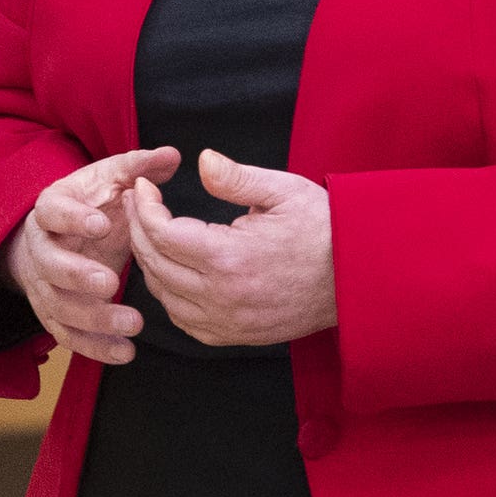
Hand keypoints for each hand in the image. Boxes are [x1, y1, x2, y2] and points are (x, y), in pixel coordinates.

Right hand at [0, 147, 180, 363]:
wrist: (57, 237)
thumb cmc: (90, 204)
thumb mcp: (110, 180)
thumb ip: (138, 168)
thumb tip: (171, 155)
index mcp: (51, 209)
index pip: (53, 212)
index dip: (73, 219)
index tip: (100, 224)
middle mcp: (42, 248)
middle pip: (50, 266)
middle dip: (78, 276)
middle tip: (111, 283)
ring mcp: (45, 285)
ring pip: (59, 306)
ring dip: (92, 318)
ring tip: (131, 323)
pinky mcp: (55, 314)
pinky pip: (68, 335)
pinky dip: (94, 347)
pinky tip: (124, 352)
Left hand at [124, 149, 335, 346]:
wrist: (357, 277)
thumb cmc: (323, 229)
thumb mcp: (283, 191)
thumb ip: (235, 178)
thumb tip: (202, 161)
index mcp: (228, 257)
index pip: (162, 233)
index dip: (144, 207)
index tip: (143, 188)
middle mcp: (221, 296)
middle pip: (155, 264)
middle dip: (138, 230)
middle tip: (138, 205)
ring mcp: (227, 321)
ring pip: (163, 296)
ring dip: (151, 264)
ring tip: (150, 235)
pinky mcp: (235, 335)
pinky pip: (184, 321)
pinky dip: (169, 297)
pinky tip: (172, 273)